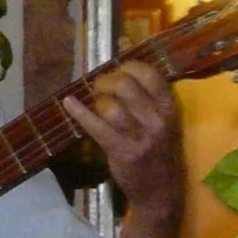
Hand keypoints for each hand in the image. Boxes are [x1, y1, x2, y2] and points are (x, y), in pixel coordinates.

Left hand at [63, 59, 182, 218]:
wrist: (160, 189)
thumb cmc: (157, 148)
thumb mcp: (161, 119)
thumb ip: (146, 90)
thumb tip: (122, 47)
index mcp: (169, 108)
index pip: (151, 75)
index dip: (128, 65)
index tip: (117, 67)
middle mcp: (157, 120)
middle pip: (126, 87)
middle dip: (106, 80)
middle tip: (99, 85)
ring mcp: (139, 138)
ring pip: (111, 107)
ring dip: (96, 99)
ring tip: (93, 100)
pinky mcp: (121, 152)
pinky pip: (96, 127)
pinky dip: (79, 113)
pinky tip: (68, 103)